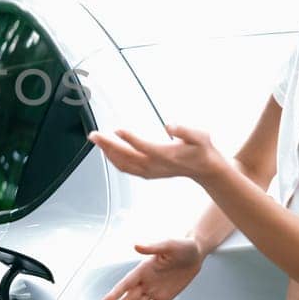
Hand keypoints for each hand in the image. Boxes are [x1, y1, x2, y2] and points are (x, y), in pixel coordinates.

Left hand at [86, 123, 224, 183]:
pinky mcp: (147, 173)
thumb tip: (170, 126)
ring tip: (96, 139)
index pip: (144, 147)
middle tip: (94, 134)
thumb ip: (185, 131)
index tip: (117, 129)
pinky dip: (113, 159)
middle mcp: (155, 165)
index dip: (130, 138)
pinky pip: (126, 168)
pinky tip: (107, 150)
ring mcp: (149, 171)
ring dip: (107, 152)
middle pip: (126, 156)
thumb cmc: (201, 149)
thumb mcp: (200, 136)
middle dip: (108, 145)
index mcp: (166, 155)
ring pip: (123, 164)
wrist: (204, 169)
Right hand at [98, 237, 204, 299]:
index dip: (113, 295)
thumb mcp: (168, 245)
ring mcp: (153, 291)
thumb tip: (137, 246)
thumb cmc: (182, 246)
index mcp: (142, 270)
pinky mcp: (163, 298)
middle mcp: (144, 282)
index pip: (124, 285)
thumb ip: (152, 247)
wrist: (195, 253)